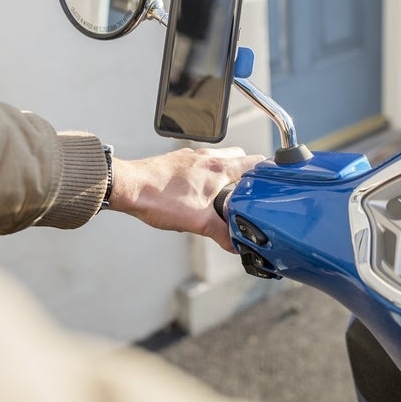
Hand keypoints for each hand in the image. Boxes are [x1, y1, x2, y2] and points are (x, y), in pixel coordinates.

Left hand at [108, 146, 264, 250]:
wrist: (127, 186)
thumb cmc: (159, 198)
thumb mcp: (197, 222)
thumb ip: (222, 233)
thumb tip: (236, 245)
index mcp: (219, 168)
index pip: (256, 162)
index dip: (268, 173)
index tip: (273, 184)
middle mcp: (208, 157)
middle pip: (241, 157)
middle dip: (248, 174)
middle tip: (249, 194)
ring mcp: (192, 156)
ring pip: (221, 158)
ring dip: (227, 172)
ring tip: (224, 195)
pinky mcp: (177, 160)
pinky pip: (202, 162)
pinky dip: (207, 174)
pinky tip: (198, 193)